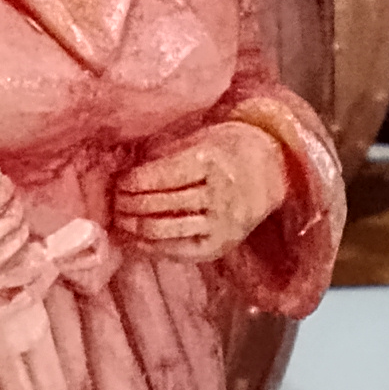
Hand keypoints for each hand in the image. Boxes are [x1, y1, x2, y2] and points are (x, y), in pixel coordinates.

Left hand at [113, 123, 286, 263]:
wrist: (274, 170)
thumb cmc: (228, 149)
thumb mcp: (202, 138)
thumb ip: (168, 154)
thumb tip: (125, 174)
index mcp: (212, 160)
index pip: (161, 176)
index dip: (133, 182)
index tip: (119, 182)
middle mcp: (219, 194)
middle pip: (159, 204)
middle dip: (128, 205)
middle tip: (114, 202)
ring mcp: (221, 223)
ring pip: (164, 230)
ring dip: (135, 227)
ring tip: (120, 220)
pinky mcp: (220, 245)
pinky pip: (178, 251)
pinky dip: (151, 248)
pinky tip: (135, 241)